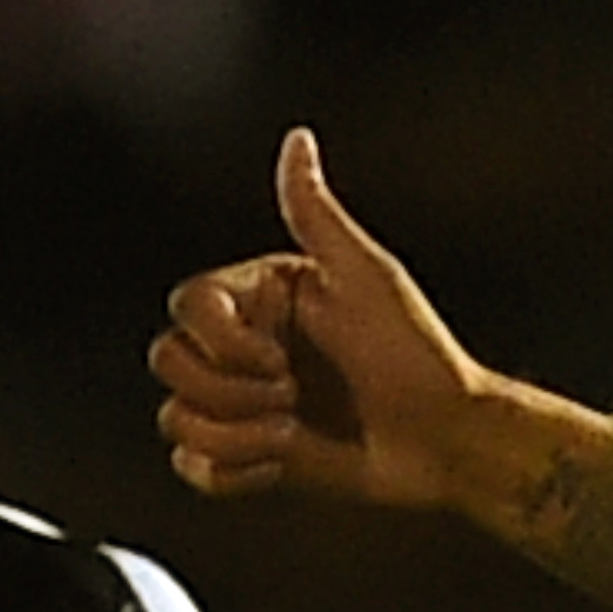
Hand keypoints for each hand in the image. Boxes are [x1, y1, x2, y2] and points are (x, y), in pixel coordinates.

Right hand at [150, 129, 489, 508]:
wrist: (444, 442)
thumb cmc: (417, 358)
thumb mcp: (369, 277)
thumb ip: (318, 214)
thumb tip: (298, 140)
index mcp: (265, 297)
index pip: (187, 306)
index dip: (224, 341)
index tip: (282, 355)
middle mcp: (247, 344)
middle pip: (168, 362)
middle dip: (230, 391)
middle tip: (292, 394)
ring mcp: (244, 400)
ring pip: (175, 418)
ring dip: (238, 436)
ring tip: (294, 430)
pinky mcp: (248, 454)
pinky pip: (193, 467)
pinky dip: (236, 471)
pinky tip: (285, 460)